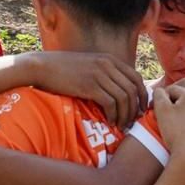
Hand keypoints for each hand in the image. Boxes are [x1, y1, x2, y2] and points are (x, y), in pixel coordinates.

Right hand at [24, 50, 146, 127]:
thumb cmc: (62, 69)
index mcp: (110, 59)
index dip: (142, 95)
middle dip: (136, 108)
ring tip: (121, 125)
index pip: (136, 78)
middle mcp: (108, 65)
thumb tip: (116, 90)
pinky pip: (111, 103)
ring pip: (124, 98)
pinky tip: (110, 122)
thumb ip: (103, 73)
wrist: (41, 67)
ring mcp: (99, 75)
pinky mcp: (90, 86)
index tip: (140, 109)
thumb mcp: (88, 65)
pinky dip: (114, 115)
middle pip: (133, 89)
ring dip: (125, 115)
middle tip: (132, 121)